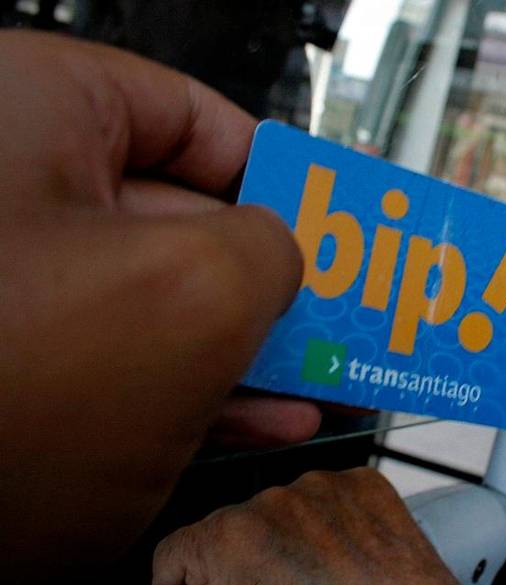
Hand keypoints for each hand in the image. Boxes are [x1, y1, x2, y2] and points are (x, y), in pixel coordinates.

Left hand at [0, 31, 317, 575]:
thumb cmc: (10, 401)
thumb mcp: (197, 292)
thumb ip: (271, 248)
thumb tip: (280, 256)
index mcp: (25, 117)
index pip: (185, 116)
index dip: (277, 170)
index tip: (332, 220)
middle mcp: (5, 194)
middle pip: (182, 218)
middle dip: (273, 275)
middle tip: (339, 306)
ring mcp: (5, 291)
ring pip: (156, 299)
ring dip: (247, 341)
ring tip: (322, 373)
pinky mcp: (9, 371)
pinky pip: (122, 359)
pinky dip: (196, 385)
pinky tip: (265, 416)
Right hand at [153, 468, 458, 584]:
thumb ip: (212, 583)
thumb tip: (192, 582)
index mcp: (231, 537)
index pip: (174, 553)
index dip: (183, 584)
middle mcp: (273, 498)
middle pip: (232, 530)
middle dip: (242, 563)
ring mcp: (323, 484)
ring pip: (285, 511)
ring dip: (290, 540)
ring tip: (317, 581)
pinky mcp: (364, 482)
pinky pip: (331, 498)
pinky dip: (333, 524)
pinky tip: (347, 561)